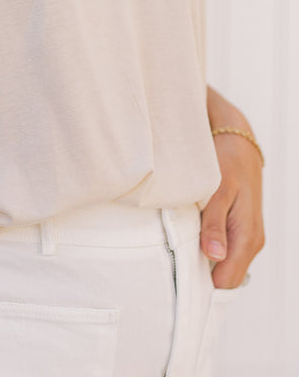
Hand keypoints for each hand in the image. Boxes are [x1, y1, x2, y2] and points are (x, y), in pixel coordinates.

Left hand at [200, 87, 264, 287]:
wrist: (237, 142)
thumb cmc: (227, 162)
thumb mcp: (218, 190)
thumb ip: (214, 223)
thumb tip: (214, 256)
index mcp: (247, 237)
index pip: (227, 281)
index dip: (204, 283)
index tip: (180, 276)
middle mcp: (250, 241)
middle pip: (225, 277)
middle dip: (202, 273)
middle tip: (176, 258)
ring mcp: (246, 236)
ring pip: (224, 264)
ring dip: (203, 258)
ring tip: (182, 242)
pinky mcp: (239, 229)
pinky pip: (224, 249)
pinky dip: (207, 246)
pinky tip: (193, 233)